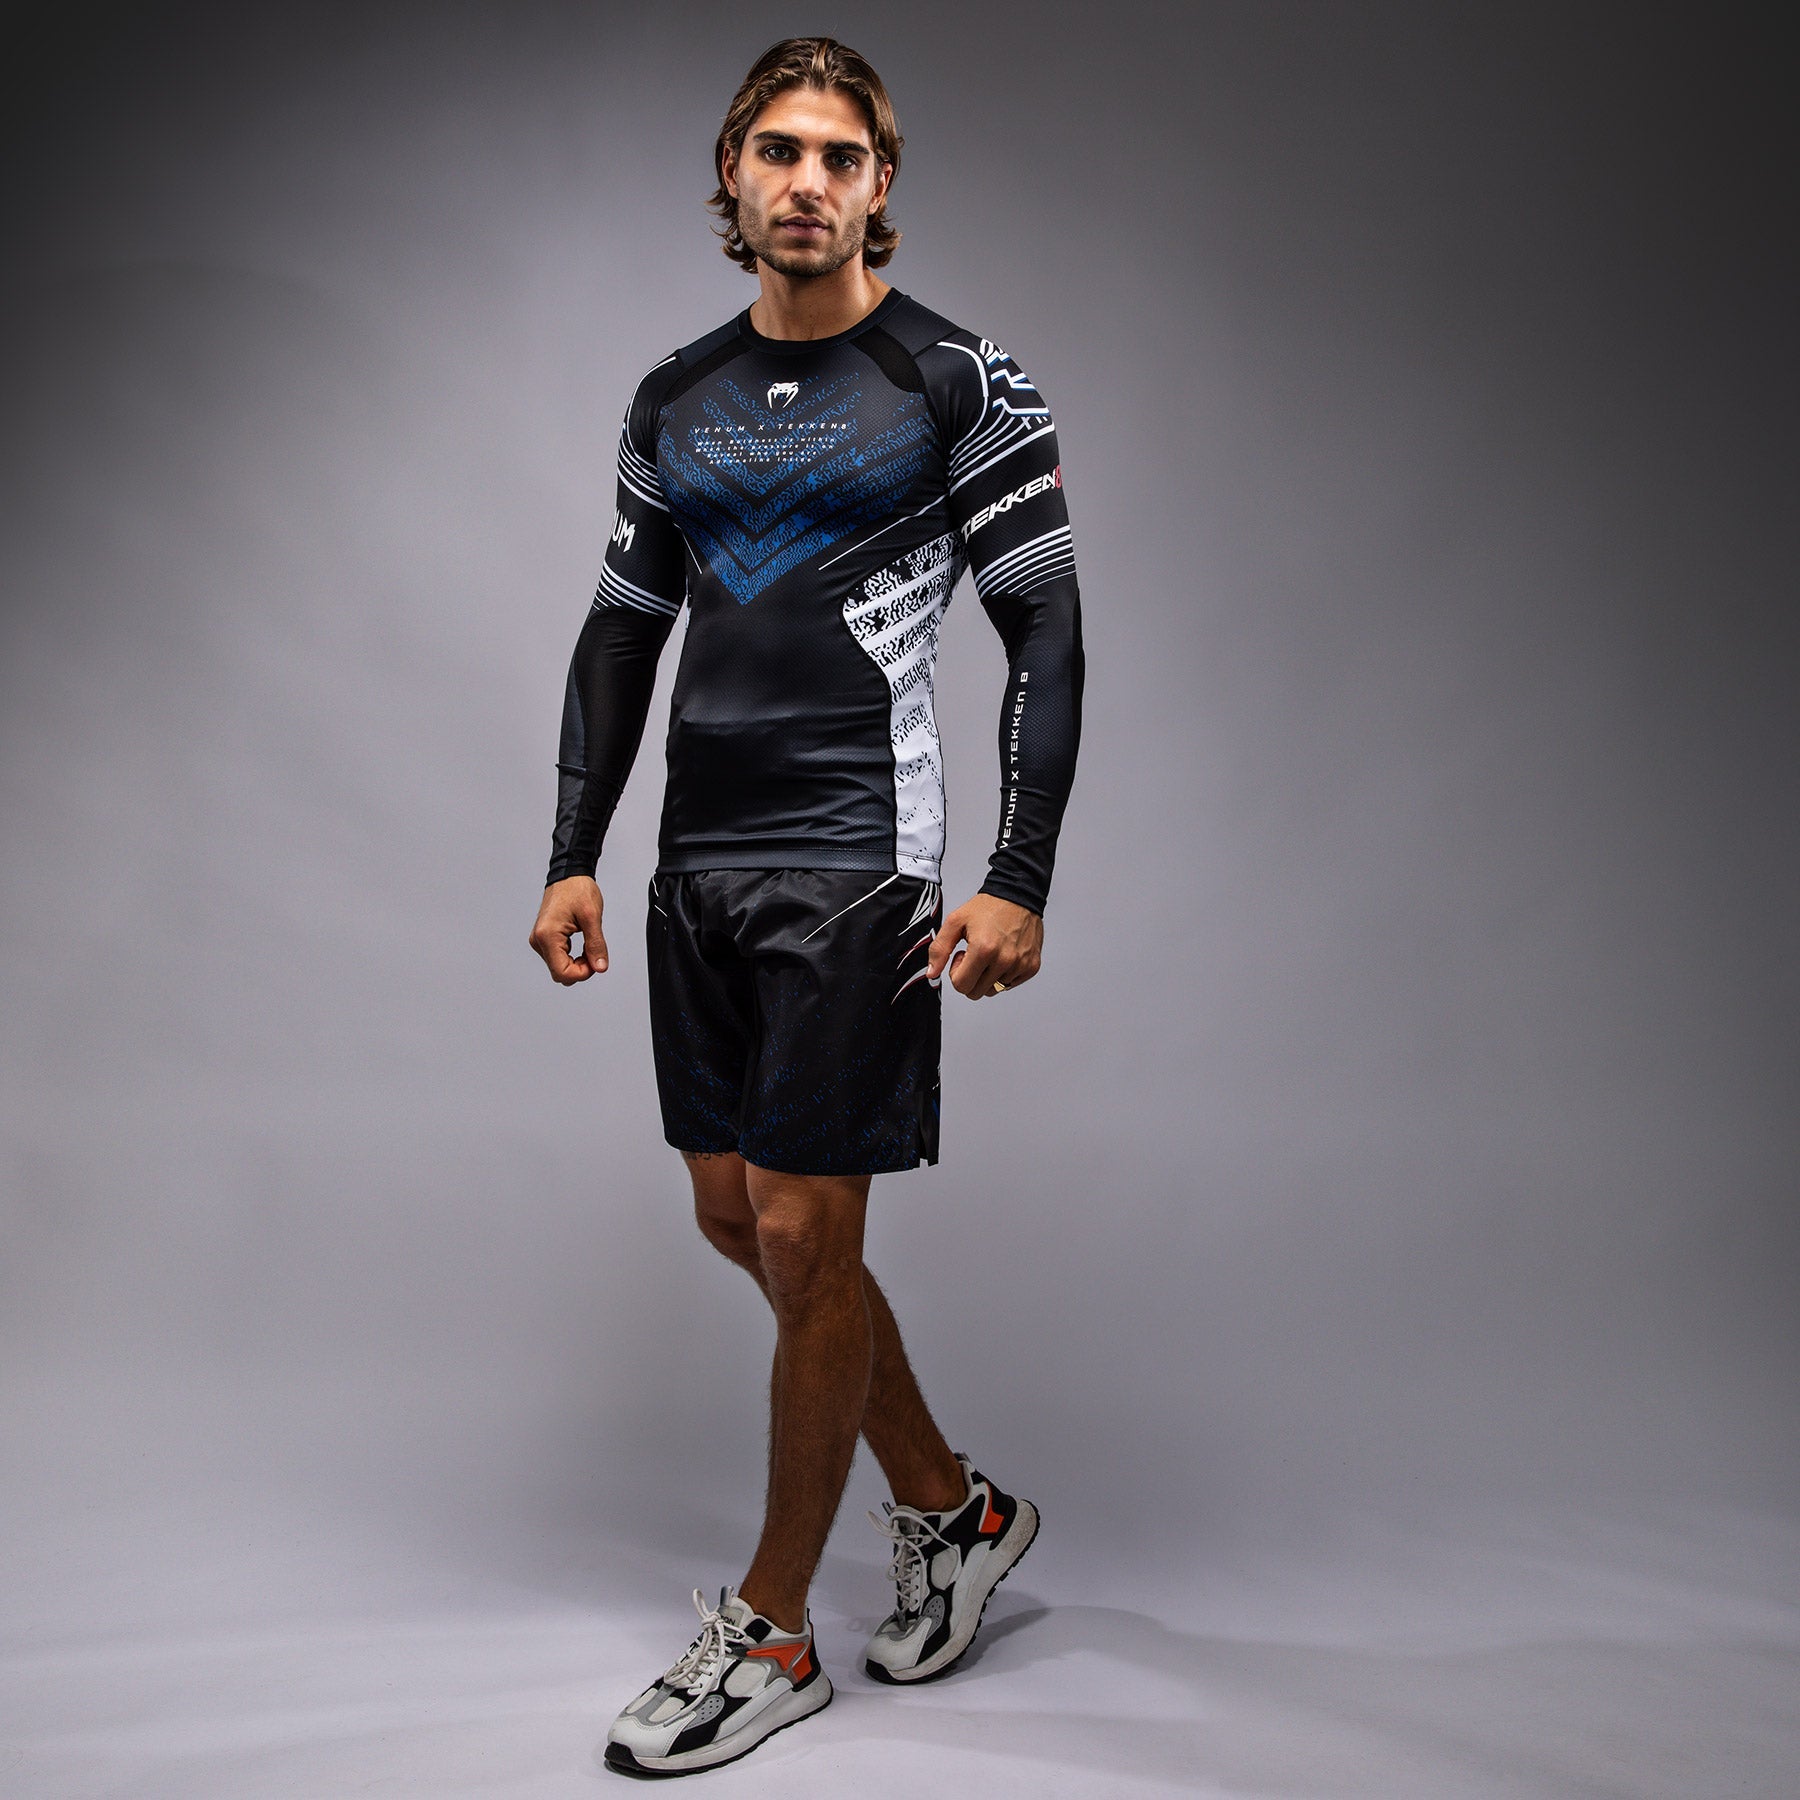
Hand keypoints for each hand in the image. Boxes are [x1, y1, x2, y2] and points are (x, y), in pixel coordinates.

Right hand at [529, 876, 607, 983]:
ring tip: (588, 945)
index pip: (562, 973)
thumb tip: (600, 967)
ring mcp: (539, 940)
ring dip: (576, 963)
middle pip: (559, 973)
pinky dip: (571, 957)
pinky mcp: (543, 938)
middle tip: (594, 953)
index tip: (595, 962)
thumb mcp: (592, 917)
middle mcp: (538, 940)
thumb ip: (596, 945)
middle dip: (580, 969)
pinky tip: (581, 945)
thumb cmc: (577, 889)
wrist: (569, 875)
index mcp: (547, 935)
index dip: (582, 973)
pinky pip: (557, 958)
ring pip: (558, 967)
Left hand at [927, 893, 1042, 999]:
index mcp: (984, 949)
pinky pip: (1010, 984)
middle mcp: (1004, 960)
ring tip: (990, 954)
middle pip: (976, 992)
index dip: (956, 973)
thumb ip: (940, 949)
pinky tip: (1003, 955)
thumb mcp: (956, 922)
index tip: (961, 957)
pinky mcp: (1031, 967)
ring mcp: (1020, 965)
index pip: (961, 986)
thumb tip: (932, 973)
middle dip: (970, 977)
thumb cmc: (989, 907)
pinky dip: (1003, 974)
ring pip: (994, 990)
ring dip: (987, 977)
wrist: (1018, 895)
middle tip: (974, 955)